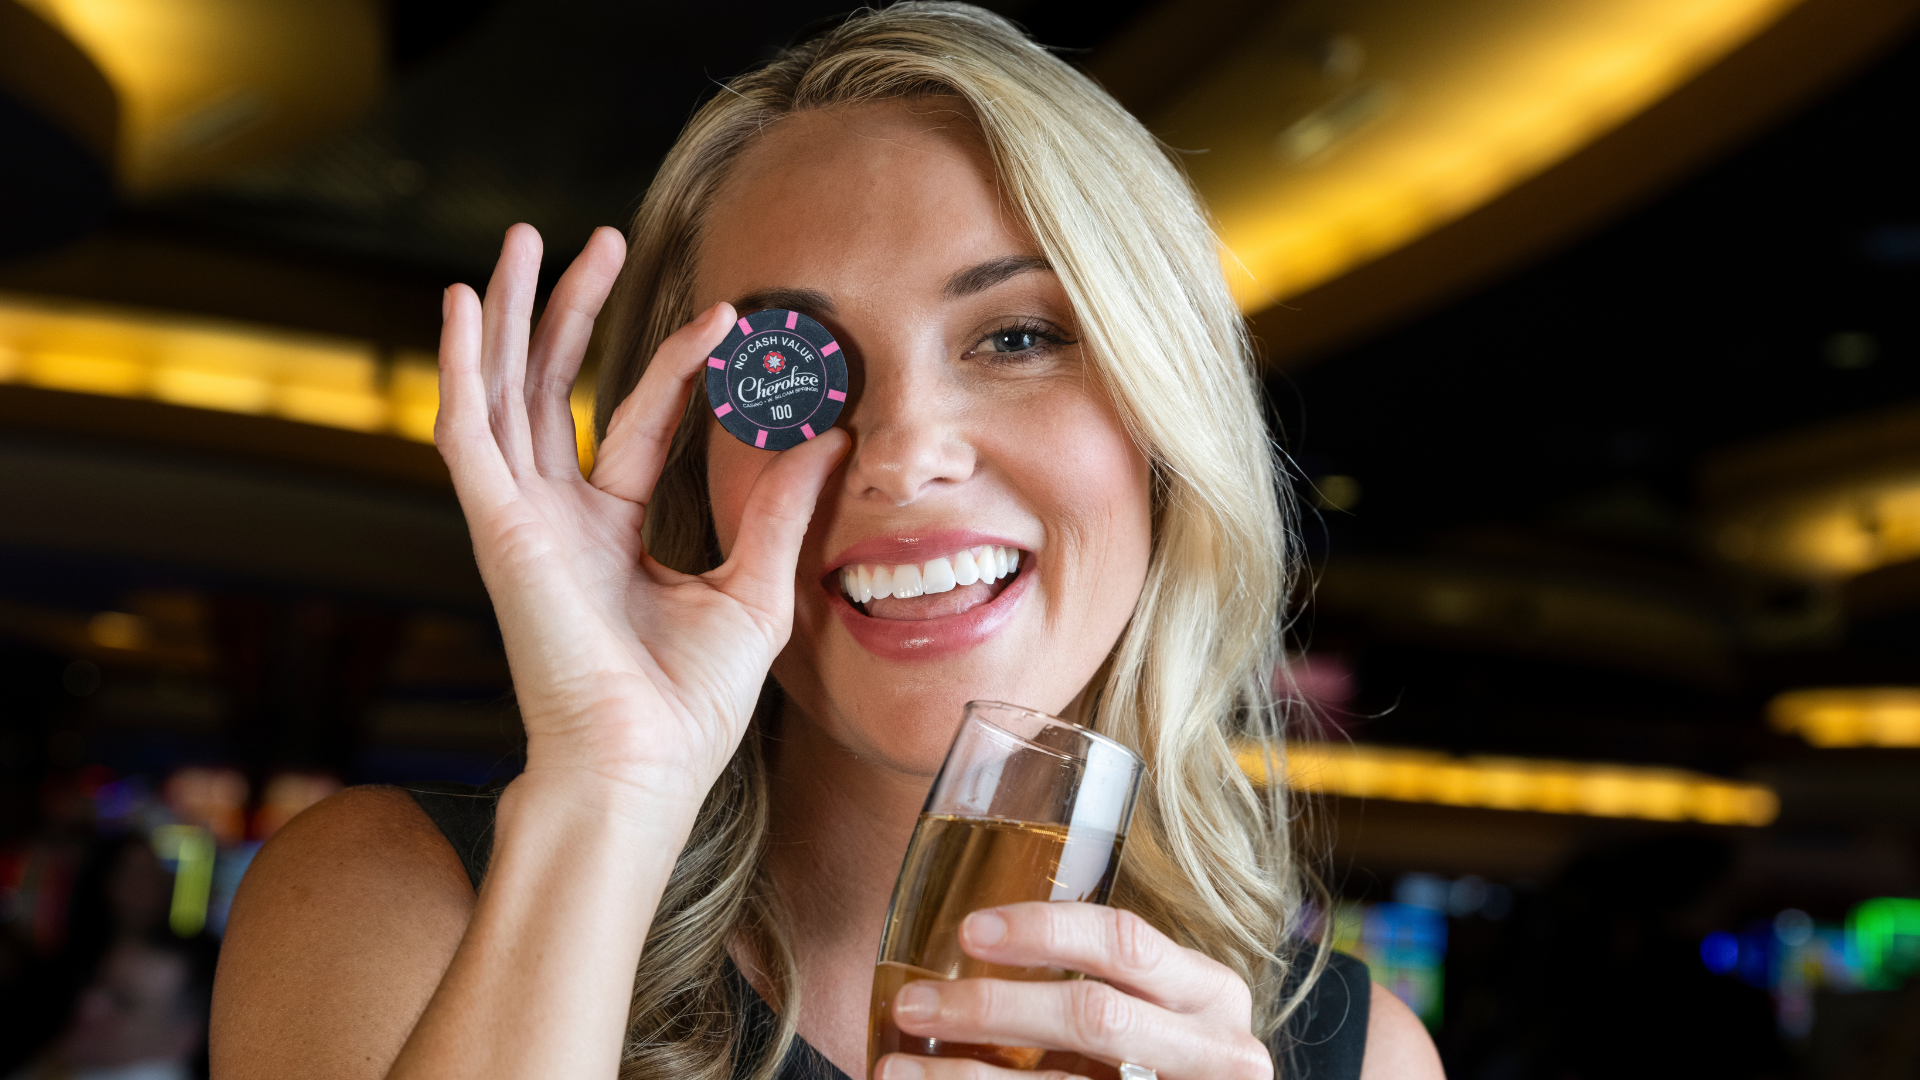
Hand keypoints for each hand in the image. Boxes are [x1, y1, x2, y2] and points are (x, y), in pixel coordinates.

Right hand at [437, 223, 848, 797]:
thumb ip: (781, 509)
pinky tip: (467, 304)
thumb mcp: (754, 591)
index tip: (725, 319)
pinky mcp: (498, 528)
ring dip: (513, 316)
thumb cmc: (689, 706)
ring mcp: (521, 520)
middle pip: (553, 391)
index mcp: (609, 535)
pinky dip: (463, 365)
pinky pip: (469, 432)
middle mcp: (557, 519)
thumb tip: (827, 435)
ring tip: (525, 240)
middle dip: (569, 313)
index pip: (636, 424)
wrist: (642, 767)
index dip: (673, 366)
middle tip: (596, 239)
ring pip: (506, 393)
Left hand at [879, 902, 1272, 1079]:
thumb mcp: (1155, 1010)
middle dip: (992, 1008)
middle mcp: (1216, 1049)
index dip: (1044, 931)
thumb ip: (1101, 980)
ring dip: (966, 1078)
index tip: (968, 931)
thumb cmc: (1162, 1060)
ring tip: (896, 1067)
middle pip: (1092, 1015)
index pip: (1124, 941)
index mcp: (1210, 991)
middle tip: (913, 1002)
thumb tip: (973, 943)